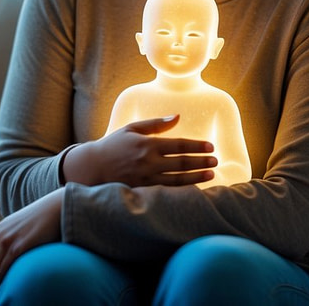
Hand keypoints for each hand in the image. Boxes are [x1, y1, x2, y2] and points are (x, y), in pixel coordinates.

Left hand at [0, 188, 63, 296]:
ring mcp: (7, 240)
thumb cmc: (45, 217)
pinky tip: (5, 289)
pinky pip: (3, 269)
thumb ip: (17, 234)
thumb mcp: (24, 224)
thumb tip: (19, 247)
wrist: (56, 207)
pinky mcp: (18, 247)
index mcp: (0, 229)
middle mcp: (0, 234)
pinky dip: (1, 282)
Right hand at [64, 115, 216, 186]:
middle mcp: (148, 162)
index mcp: (147, 144)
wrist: (92, 167)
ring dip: (196, 177)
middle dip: (201, 161)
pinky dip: (182, 189)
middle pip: (181, 163)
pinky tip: (194, 187)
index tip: (211, 146)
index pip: (179, 145)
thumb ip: (156, 124)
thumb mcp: (133, 128)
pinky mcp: (143, 191)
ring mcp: (146, 178)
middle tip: (216, 160)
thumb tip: (178, 117)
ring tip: (211, 175)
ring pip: (177, 179)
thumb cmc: (114, 145)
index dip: (197, 146)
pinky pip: (167, 190)